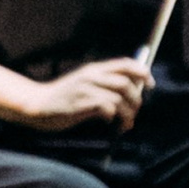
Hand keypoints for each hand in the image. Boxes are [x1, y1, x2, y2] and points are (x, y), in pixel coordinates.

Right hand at [20, 56, 147, 129]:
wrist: (38, 104)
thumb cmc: (63, 98)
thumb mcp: (84, 84)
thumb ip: (104, 84)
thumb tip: (131, 91)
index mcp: (94, 69)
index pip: (126, 64)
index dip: (142, 73)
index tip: (150, 85)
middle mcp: (92, 76)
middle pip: (126, 82)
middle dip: (137, 99)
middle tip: (135, 112)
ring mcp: (86, 89)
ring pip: (119, 97)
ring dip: (128, 113)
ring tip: (126, 123)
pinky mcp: (81, 103)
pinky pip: (107, 108)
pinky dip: (113, 117)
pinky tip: (109, 122)